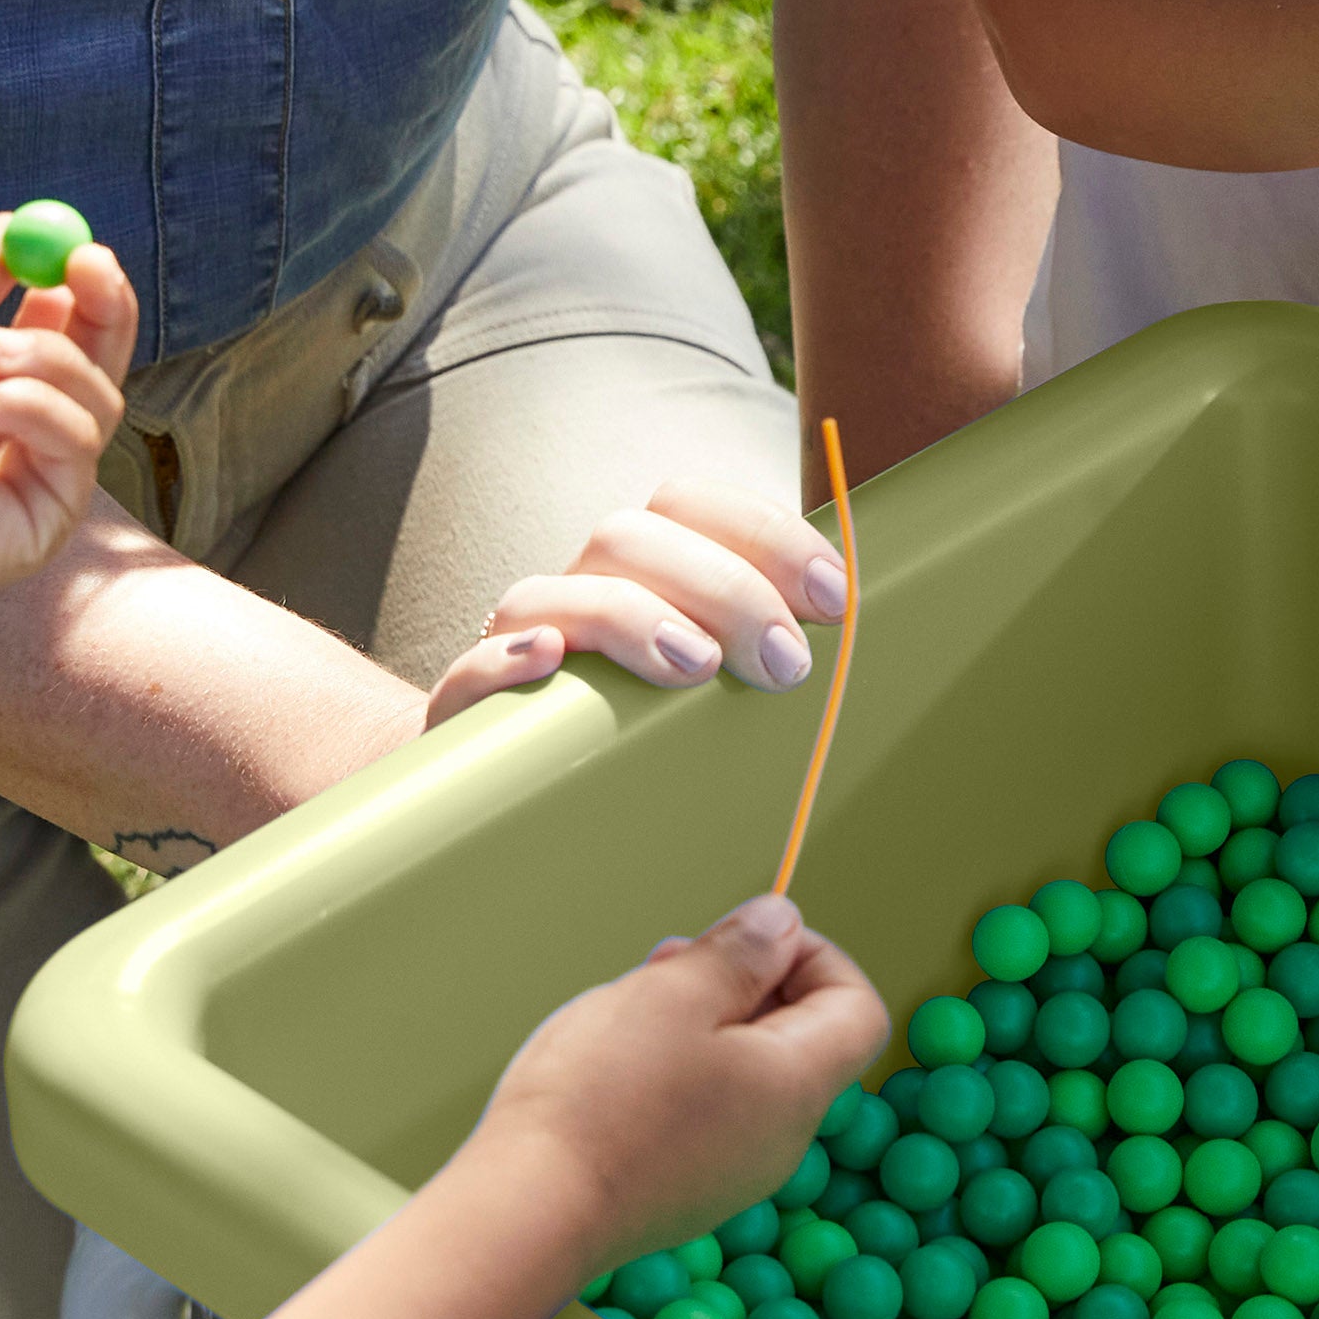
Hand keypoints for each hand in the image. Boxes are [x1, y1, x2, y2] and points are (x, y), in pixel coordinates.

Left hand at [0, 216, 138, 642]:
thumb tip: (10, 227)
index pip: (55, 336)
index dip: (76, 291)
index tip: (78, 247)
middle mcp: (15, 436)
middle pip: (97, 366)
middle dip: (102, 310)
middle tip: (91, 263)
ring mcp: (38, 478)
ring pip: (94, 396)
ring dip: (39, 360)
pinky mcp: (52, 513)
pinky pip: (77, 438)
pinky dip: (28, 409)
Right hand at [419, 479, 851, 727]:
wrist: (522, 813)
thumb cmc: (649, 745)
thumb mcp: (720, 694)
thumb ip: (768, 650)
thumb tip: (854, 626)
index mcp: (642, 571)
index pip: (693, 505)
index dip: (769, 535)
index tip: (834, 599)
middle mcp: (576, 590)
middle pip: (630, 537)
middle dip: (722, 587)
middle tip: (785, 664)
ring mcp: (515, 645)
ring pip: (553, 591)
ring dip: (632, 617)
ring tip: (696, 668)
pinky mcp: (464, 711)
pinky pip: (469, 669)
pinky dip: (505, 658)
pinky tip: (548, 660)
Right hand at [480, 895, 893, 1276]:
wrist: (528, 1216)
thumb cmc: (600, 1099)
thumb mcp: (675, 994)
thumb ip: (740, 953)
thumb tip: (784, 923)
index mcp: (797, 1087)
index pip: (857, 1007)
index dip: (813, 955)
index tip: (745, 940)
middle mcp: (781, 1140)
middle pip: (798, 1036)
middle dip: (744, 981)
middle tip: (670, 961)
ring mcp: (733, 1173)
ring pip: (744, 1071)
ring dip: (701, 1022)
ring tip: (632, 1003)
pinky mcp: (684, 1192)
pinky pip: (707, 1112)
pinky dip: (677, 1071)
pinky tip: (615, 1062)